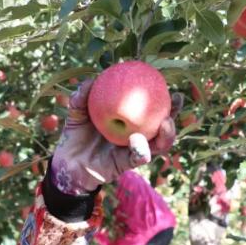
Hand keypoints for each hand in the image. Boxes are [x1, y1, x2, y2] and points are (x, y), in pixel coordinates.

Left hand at [49, 78, 181, 195]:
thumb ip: (82, 97)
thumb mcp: (77, 113)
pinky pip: (139, 157)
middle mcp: (136, 135)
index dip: (162, 96)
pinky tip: (138, 140)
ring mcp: (134, 150)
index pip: (150, 107)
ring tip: (165, 123)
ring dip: (167, 134)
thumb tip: (91, 80)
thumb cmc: (76, 134)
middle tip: (177, 100)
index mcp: (129, 120)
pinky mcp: (127, 164)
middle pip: (163, 125)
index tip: (167, 82)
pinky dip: (141, 150)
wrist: (68, 161)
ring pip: (159, 144)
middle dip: (175, 113)